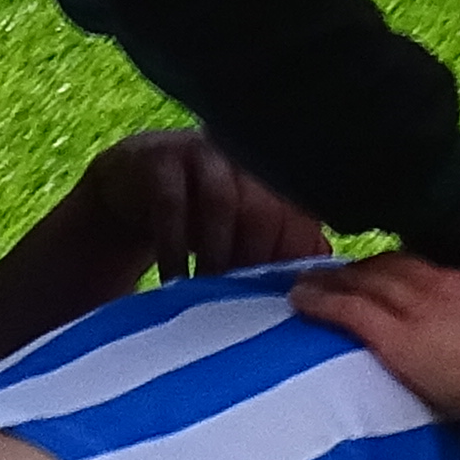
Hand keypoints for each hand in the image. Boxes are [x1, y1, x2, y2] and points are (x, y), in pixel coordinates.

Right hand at [81, 128, 327, 281]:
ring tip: (210, 295)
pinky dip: (176, 247)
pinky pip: (171, 205)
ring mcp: (201, 152)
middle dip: (256, 260)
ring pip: (223, 203)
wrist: (127, 186)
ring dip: (219, 255)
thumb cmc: (198, 222)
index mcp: (273, 175)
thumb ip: (282, 250)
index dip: (292, 260)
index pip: (298, 217)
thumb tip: (332, 292)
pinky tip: (174, 281)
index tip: (283, 301)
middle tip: (245, 307)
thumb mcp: (240, 232)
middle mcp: (243, 157)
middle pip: (266, 208)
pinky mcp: (158, 159)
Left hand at [287, 252, 459, 430]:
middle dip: (364, 267)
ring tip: (306, 278)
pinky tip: (299, 298)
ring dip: (332, 277)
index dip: (406, 269)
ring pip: (364, 280)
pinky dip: (320, 300)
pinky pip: (348, 309)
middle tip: (338, 270)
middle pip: (393, 266)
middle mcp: (446, 285)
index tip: (390, 273)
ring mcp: (419, 308)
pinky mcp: (397, 336)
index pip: (432, 267)